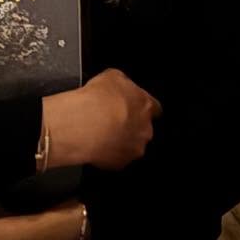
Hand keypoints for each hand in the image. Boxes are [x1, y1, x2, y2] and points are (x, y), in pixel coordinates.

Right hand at [44, 68, 159, 170]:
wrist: (85, 125)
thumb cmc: (98, 100)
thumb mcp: (111, 76)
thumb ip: (122, 83)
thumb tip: (119, 85)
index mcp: (146, 106)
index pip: (155, 108)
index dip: (142, 107)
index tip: (132, 107)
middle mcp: (145, 129)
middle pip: (143, 128)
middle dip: (130, 125)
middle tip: (112, 120)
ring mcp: (134, 148)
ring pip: (131, 145)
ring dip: (120, 140)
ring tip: (101, 134)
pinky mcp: (121, 163)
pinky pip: (116, 159)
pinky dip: (108, 154)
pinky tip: (95, 145)